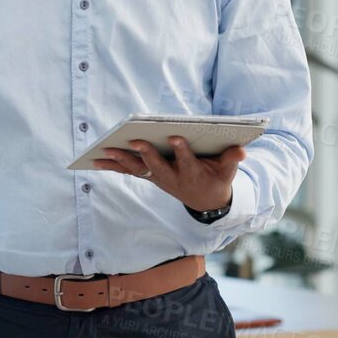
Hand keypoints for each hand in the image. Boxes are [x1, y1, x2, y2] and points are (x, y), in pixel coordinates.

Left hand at [95, 136, 245, 213]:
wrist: (206, 201)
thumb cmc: (217, 178)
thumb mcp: (228, 170)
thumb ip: (232, 158)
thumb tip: (243, 150)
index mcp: (193, 173)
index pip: (187, 161)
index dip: (182, 150)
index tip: (176, 137)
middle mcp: (172, 178)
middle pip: (157, 166)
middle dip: (146, 154)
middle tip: (134, 141)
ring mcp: (159, 179)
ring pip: (138, 169)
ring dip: (121, 161)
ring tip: (104, 151)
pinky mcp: (150, 177)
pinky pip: (129, 171)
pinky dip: (112, 166)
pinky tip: (95, 159)